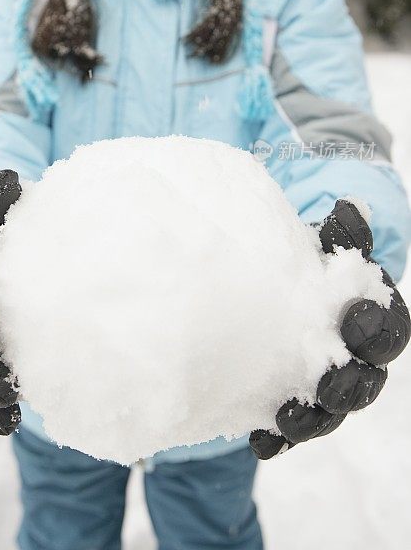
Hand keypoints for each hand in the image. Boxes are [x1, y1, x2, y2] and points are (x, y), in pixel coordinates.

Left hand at [250, 199, 410, 458]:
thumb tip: (348, 206)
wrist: (276, 280)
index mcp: (372, 316)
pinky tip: (261, 441)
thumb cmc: (309, 255)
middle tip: (328, 382)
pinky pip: (292, 425)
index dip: (375, 326)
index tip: (354, 316)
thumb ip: (342, 232)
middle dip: (348, 384)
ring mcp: (325, 381)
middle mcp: (356, 356)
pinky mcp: (291, 396)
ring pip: (331, 410)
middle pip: (365, 380)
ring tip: (288, 419)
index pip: (387, 328)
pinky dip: (278, 436)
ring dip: (314, 419)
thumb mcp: (325, 240)